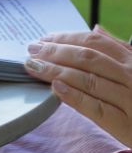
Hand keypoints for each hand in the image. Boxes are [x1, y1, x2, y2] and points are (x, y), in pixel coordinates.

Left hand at [25, 25, 131, 147]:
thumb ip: (118, 49)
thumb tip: (97, 28)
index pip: (94, 42)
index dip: (66, 38)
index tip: (43, 38)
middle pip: (88, 59)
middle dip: (55, 52)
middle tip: (31, 50)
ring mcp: (131, 100)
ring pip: (89, 81)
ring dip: (56, 71)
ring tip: (34, 66)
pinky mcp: (127, 124)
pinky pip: (97, 109)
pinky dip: (75, 97)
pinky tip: (55, 88)